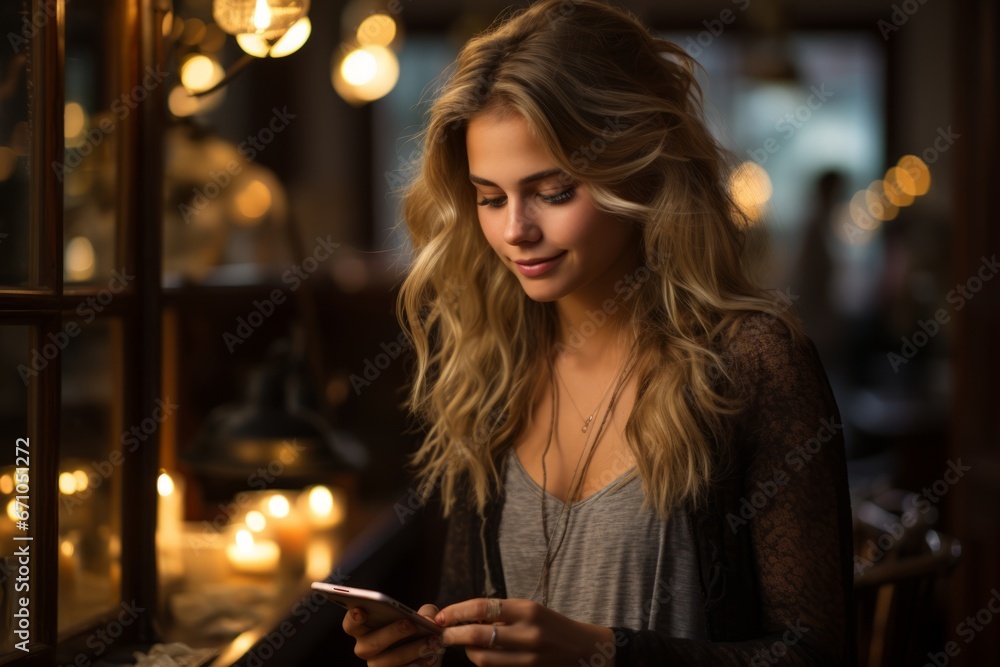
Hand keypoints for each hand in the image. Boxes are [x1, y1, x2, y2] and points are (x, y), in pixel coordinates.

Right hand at [342, 603, 444, 666]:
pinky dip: (419, 663)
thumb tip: (430, 620)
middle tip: (410, 624)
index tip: (361, 610)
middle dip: (390, 633)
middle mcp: (367, 649)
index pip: (351, 625)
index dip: (353, 618)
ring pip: (387, 661)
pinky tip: (432, 656)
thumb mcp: (422, 617)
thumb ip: (426, 613)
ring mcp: (378, 666)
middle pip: (369, 645)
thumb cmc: (418, 630)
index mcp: (366, 629)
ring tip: (431, 640)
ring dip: (410, 650)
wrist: (428, 654)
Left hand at [434, 597, 616, 665]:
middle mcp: (527, 633)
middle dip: (453, 635)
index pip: (481, 607)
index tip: (441, 616)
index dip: (456, 612)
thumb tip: (464, 617)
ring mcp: (527, 657)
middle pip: (477, 635)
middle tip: (442, 634)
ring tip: (464, 644)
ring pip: (482, 658)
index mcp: (526, 609)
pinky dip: (483, 661)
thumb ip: (500, 613)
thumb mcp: (530, 609)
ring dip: (467, 651)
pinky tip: (481, 653)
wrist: (583, 649)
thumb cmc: (551, 625)